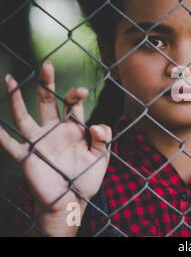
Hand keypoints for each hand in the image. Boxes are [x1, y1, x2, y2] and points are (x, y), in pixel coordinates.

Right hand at [0, 60, 110, 217]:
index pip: (72, 105)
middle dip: (48, 83)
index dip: (75, 95)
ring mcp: (39, 141)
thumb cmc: (86, 177)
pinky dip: (0, 135)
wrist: (72, 201)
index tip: (80, 92)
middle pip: (48, 101)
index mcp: (73, 128)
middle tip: (47, 65)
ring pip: (25, 116)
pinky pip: (10, 144)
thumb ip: (103, 138)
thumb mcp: (101, 156)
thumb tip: (96, 125)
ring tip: (12, 80)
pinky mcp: (27, 156)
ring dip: (17, 99)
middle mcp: (54, 130)